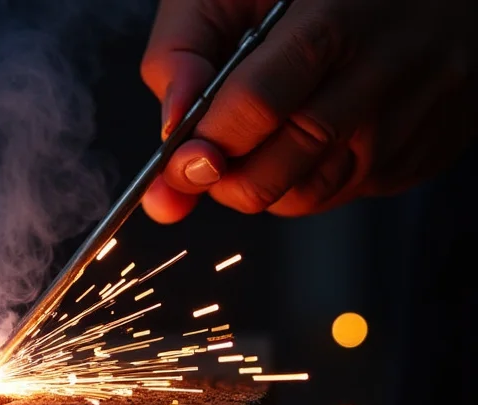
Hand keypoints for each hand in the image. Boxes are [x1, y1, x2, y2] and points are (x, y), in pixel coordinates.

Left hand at [139, 0, 477, 222]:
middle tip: (209, 162)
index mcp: (334, 18)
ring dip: (267, 186)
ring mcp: (414, 116)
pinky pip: (351, 193)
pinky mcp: (428, 149)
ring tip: (257, 143)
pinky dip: (311, 182)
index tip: (179, 163)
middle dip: (229, 180)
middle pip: (287, 163)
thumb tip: (170, 129)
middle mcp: (385, 70)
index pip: (257, 105)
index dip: (208, 144)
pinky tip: (306, 142)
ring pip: (316, 192)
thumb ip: (183, 50)